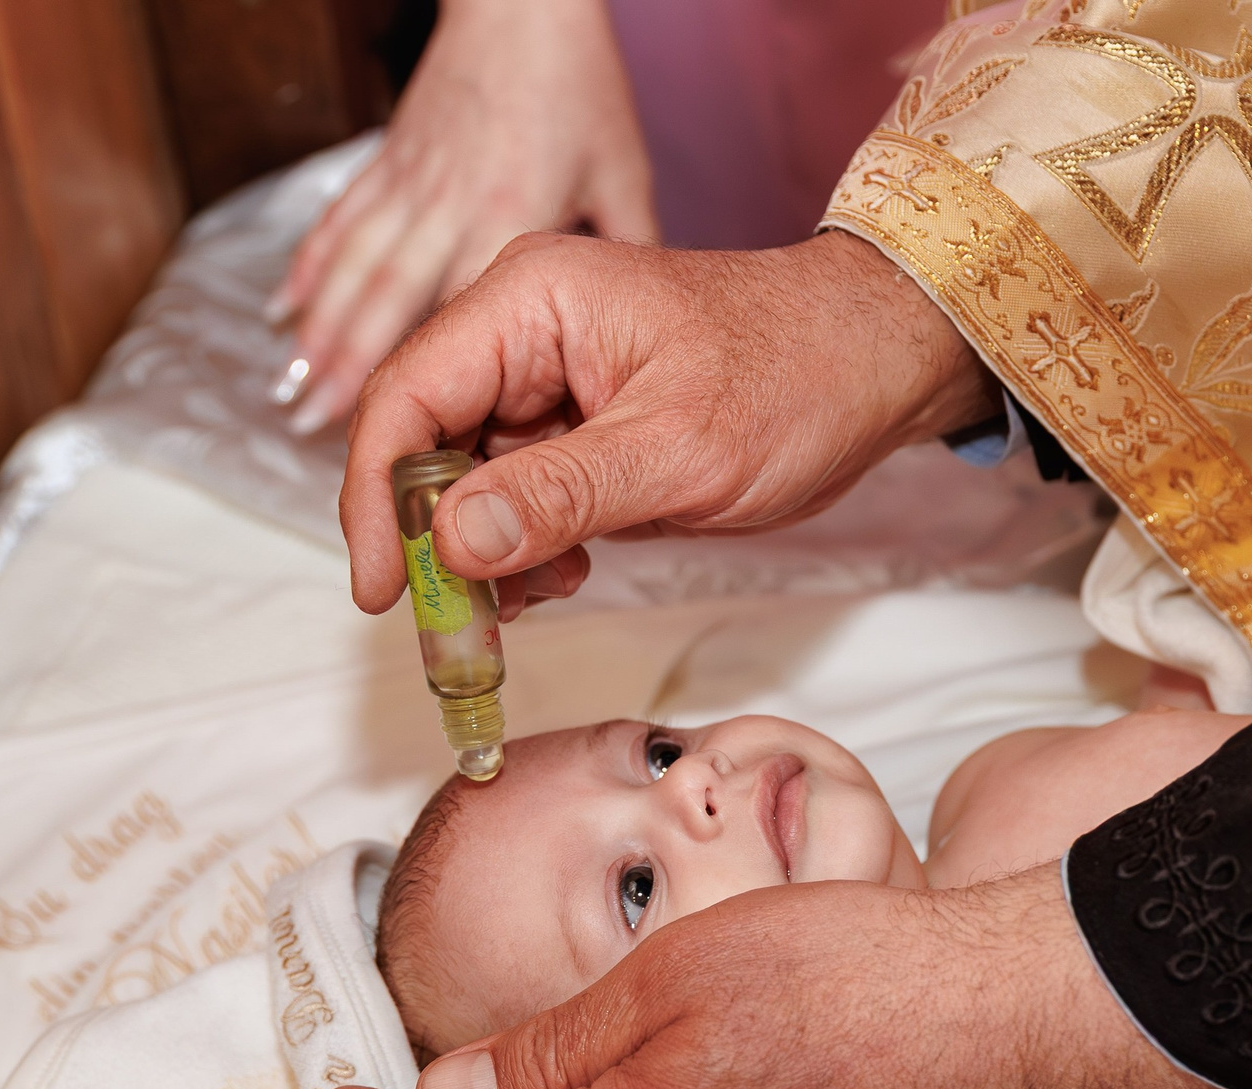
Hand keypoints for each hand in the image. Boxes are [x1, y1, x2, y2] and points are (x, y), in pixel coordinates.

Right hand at [271, 0, 655, 433]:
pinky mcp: (391, 161)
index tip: (407, 456)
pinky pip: (342, 225)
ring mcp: (411, 185)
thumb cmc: (580, 83)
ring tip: (293, 397)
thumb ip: (622, 264)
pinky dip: (311, 271)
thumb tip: (631, 349)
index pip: (457, 331)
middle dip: (351, 384)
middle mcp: (447, 208)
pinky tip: (285, 314)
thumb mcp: (623, 181)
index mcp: (508, 220)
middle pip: (388, 312)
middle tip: (323, 438)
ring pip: (353, 273)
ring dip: (321, 339)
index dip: (429, 396)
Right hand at [338, 229, 997, 615]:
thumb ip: (560, 496)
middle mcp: (521, 330)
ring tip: (547, 590)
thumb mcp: (678, 451)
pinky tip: (569, 572)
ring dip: (488, 554)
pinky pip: (518, 496)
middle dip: (435, 542)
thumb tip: (451, 542)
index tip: (385, 593)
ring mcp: (548, 381)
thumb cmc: (796, 378)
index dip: (377, 502)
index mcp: (527, 299)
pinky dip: (528, 548)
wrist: (875, 367)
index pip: (404, 400)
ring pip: (468, 482)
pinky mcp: (579, 428)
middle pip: (423, 444)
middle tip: (459, 627)